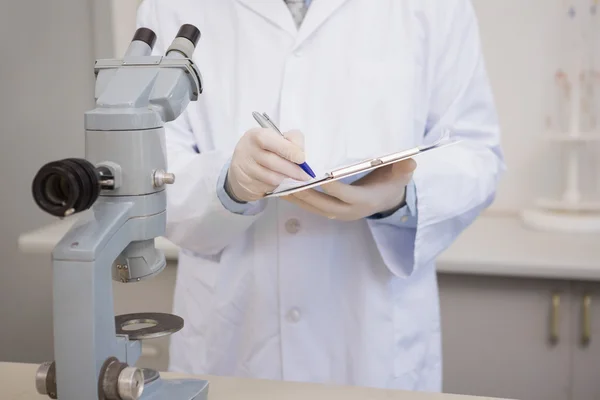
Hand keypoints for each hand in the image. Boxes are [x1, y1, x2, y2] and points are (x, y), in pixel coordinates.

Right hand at [226, 128, 310, 201]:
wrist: (240, 166)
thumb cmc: (263, 149)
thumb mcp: (274, 138)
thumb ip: (290, 140)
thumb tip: (301, 152)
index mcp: (256, 135)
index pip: (274, 143)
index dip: (290, 151)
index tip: (302, 159)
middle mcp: (248, 151)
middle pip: (274, 162)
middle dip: (293, 169)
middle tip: (305, 174)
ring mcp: (246, 169)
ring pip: (272, 177)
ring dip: (286, 178)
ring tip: (294, 177)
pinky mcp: (247, 184)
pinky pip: (268, 187)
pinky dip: (278, 185)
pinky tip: (280, 181)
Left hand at [284, 159, 416, 220]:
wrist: (388, 201)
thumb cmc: (392, 183)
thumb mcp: (401, 175)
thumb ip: (403, 168)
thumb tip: (409, 161)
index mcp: (363, 200)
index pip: (344, 193)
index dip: (329, 185)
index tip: (314, 175)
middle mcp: (348, 211)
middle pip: (322, 203)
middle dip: (304, 192)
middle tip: (288, 179)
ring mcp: (338, 214)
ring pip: (312, 207)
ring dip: (295, 197)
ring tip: (277, 185)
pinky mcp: (330, 213)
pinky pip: (310, 208)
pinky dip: (297, 200)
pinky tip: (282, 191)